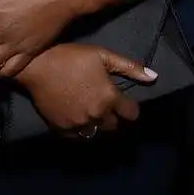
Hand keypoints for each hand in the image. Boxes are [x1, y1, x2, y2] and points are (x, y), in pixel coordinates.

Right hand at [18, 43, 156, 134]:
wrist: (39, 66)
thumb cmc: (72, 56)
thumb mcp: (103, 56)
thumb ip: (130, 68)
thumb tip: (154, 77)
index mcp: (109, 98)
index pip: (131, 114)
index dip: (130, 108)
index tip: (125, 102)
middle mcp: (97, 115)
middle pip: (114, 126)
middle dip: (114, 117)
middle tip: (107, 105)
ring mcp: (79, 125)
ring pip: (97, 133)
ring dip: (98, 125)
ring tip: (93, 112)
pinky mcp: (63, 130)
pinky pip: (78, 137)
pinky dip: (81, 130)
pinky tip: (78, 118)